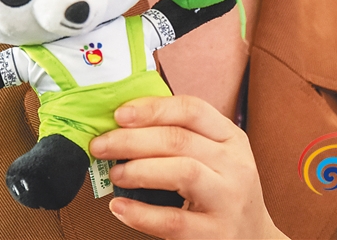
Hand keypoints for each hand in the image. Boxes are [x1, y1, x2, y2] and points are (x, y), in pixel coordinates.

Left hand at [88, 96, 288, 239]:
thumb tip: (125, 122)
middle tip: (101, 144)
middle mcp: (235, 164)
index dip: (152, 108)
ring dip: (140, 169)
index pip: (192, 109)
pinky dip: (142, 214)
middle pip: (179, 139)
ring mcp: (229, 200)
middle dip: (132, 139)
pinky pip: (174, 221)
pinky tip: (120, 207)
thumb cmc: (223, 190)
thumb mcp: (216, 156)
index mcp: (231, 137)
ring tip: (114, 173)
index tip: (119, 114)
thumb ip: (183, 137)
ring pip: (182, 172)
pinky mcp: (217, 235)